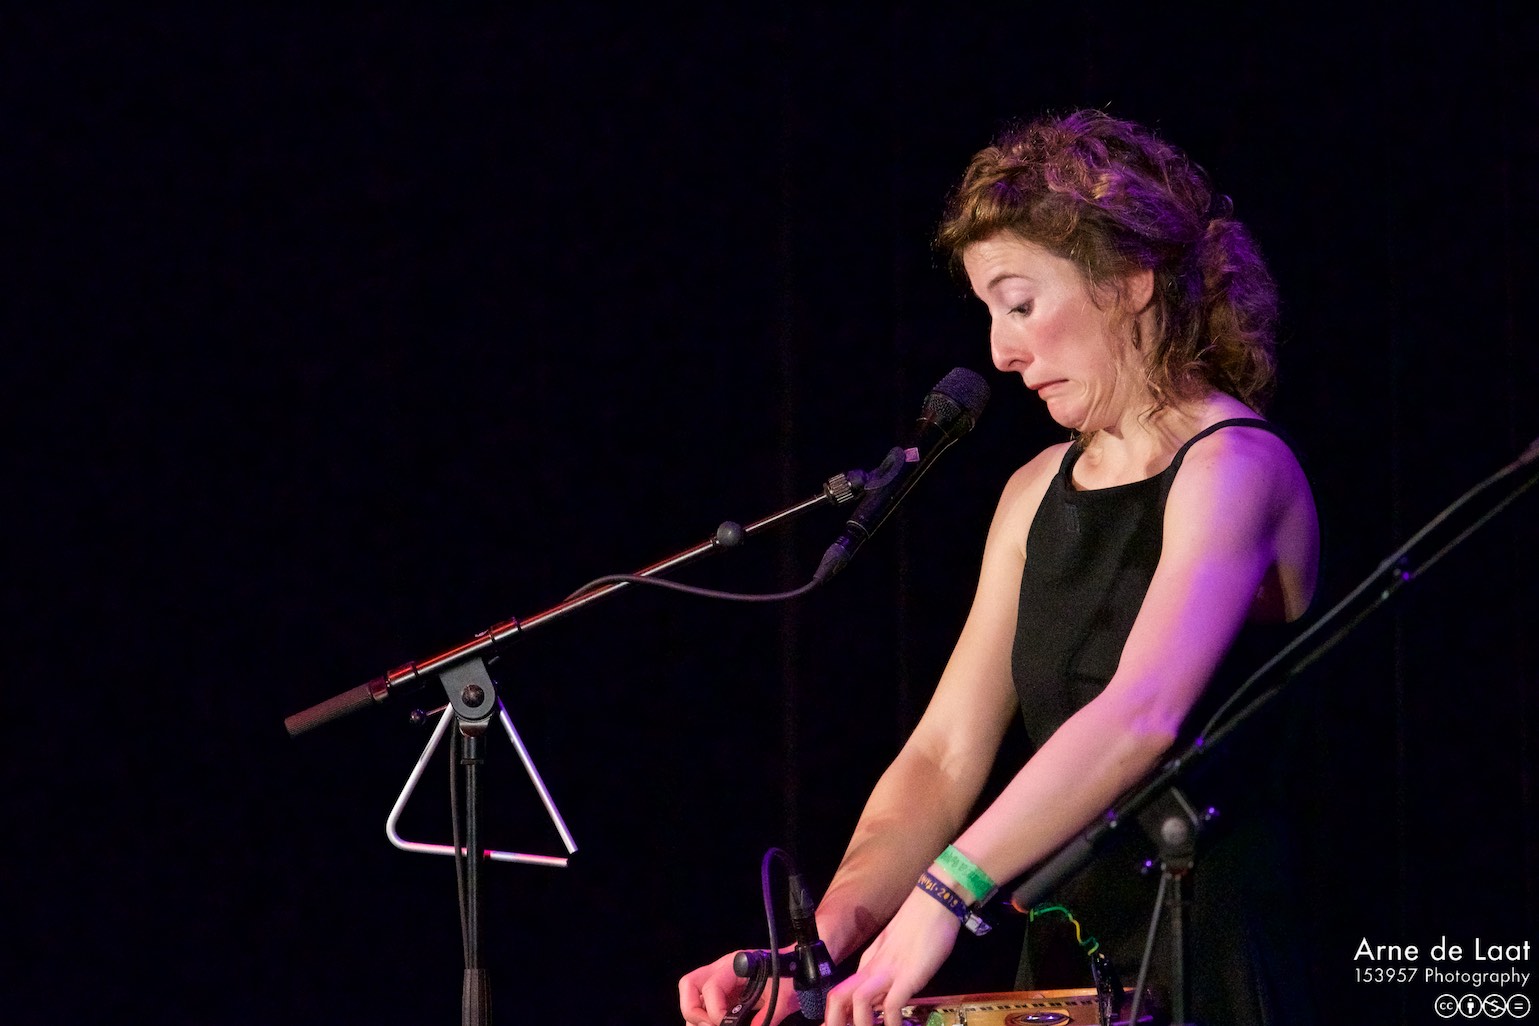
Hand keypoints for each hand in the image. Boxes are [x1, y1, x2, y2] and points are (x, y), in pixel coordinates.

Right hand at [679, 950, 798, 1025]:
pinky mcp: (721, 993)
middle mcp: (720, 970)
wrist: (797, 969)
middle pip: (688, 985)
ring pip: (691, 997)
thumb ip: (766, 1018)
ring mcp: (718, 981)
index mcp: (735, 966)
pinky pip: (702, 1006)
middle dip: (693, 1012)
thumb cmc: (791, 978)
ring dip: (698, 1018)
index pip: (711, 987)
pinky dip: (705, 1020)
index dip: (715, 1011)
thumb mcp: (783, 999)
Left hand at [823, 888, 959, 1025]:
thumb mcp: (897, 951)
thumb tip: (883, 1000)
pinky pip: (891, 1006)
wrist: (935, 901)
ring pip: (858, 1002)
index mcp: (868, 963)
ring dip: (861, 1025)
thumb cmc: (920, 923)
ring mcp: (889, 972)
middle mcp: (873, 969)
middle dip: (835, 1022)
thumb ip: (887, 974)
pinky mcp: (908, 975)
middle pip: (838, 998)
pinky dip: (890, 1023)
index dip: (834, 1016)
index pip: (841, 993)